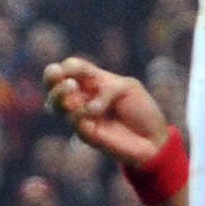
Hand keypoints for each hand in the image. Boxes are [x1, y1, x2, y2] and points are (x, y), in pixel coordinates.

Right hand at [43, 57, 169, 168]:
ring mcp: (80, 115)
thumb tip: (88, 105)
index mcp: (91, 80)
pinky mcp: (85, 132)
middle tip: (58, 74)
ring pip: (55, 102)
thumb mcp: (128, 87)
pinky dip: (81, 111)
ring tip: (71, 86)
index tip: (76, 67)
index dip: (69, 66)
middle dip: (51, 76)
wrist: (153, 139)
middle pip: (53, 82)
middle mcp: (81, 96)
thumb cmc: (142, 110)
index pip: (71, 67)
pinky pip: (74, 119)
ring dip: (59, 92)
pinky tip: (94, 111)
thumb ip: (107, 87)